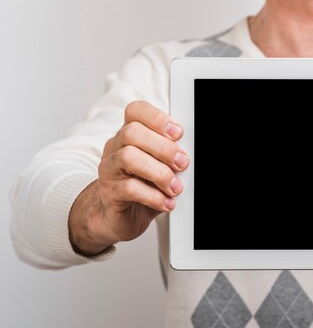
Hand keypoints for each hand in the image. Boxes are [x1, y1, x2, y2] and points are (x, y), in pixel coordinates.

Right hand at [69, 101, 188, 254]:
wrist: (119, 215)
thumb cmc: (144, 185)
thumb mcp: (160, 165)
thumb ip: (171, 154)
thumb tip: (188, 153)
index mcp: (129, 134)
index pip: (136, 111)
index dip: (157, 118)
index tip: (178, 133)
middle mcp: (115, 147)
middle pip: (132, 132)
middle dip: (163, 148)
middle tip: (182, 163)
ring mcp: (109, 169)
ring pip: (128, 157)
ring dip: (159, 173)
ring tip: (175, 187)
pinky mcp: (109, 192)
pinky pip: (129, 188)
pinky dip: (154, 196)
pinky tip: (166, 202)